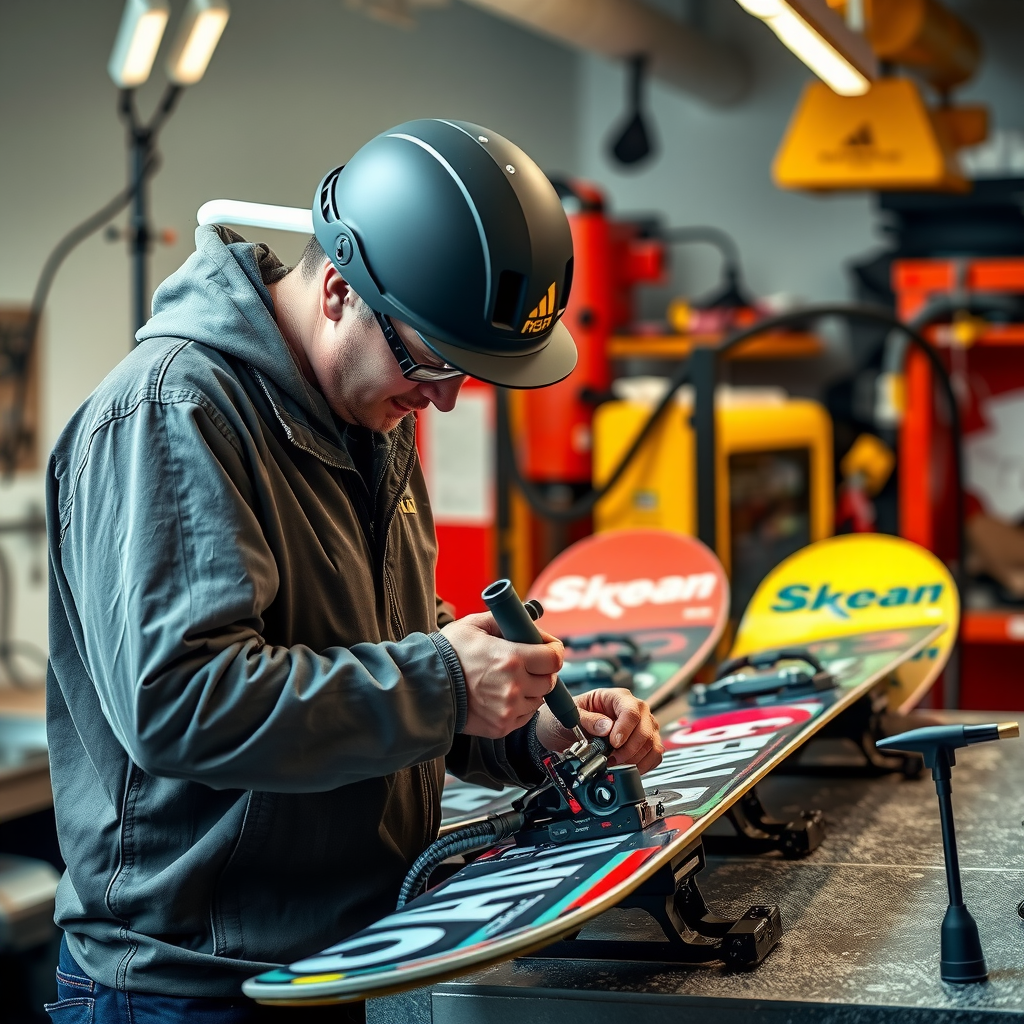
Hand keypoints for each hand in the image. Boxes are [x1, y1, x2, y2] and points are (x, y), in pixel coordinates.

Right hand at [441, 613, 562, 738]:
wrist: (424, 688)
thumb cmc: (447, 655)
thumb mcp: (474, 625)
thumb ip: (503, 621)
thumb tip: (525, 620)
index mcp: (512, 658)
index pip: (554, 657)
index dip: (554, 650)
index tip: (548, 648)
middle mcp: (514, 686)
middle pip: (550, 680)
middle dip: (542, 670)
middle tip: (528, 663)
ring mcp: (508, 710)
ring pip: (538, 699)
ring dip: (531, 689)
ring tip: (509, 680)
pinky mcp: (501, 727)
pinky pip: (524, 716)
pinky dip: (519, 706)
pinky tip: (502, 696)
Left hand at [535, 688, 662, 774]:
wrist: (565, 730)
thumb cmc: (570, 718)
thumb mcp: (572, 716)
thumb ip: (588, 720)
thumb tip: (607, 727)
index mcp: (616, 697)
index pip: (631, 711)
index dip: (625, 729)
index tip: (614, 743)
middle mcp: (635, 709)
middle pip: (646, 729)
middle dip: (629, 749)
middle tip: (612, 759)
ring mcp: (643, 726)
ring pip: (652, 743)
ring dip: (635, 759)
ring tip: (616, 764)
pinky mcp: (645, 742)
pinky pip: (654, 755)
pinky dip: (644, 765)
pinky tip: (627, 767)